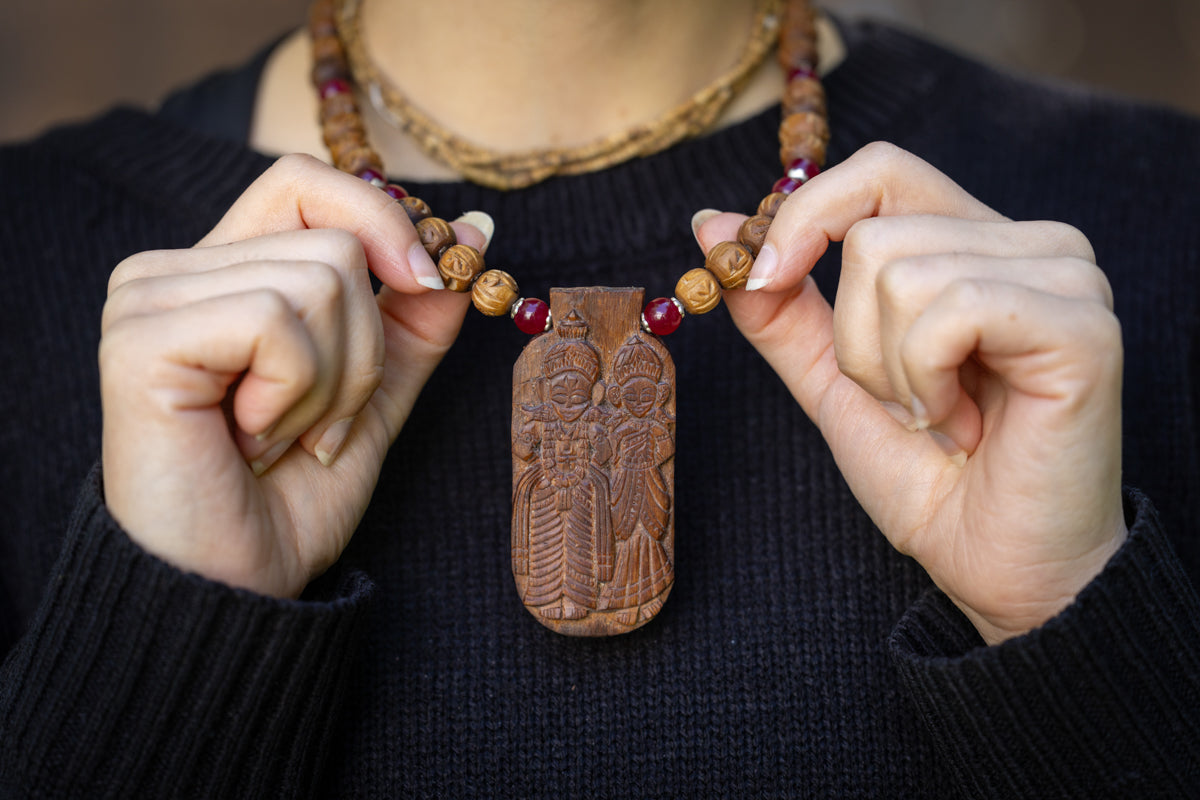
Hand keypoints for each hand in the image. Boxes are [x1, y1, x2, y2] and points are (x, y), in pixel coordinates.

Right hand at [100, 154, 487, 597]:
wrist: (238, 586)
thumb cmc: (292, 497)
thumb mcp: (376, 393)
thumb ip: (417, 314)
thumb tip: (475, 228)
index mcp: (221, 273)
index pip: (307, 184)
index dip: (381, 221)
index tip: (426, 283)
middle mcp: (172, 271)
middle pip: (335, 243)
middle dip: (364, 352)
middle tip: (316, 424)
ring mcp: (147, 298)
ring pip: (320, 281)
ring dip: (334, 385)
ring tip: (281, 437)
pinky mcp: (141, 337)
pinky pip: (279, 321)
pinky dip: (295, 394)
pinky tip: (250, 441)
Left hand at [696, 143, 1126, 643]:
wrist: (990, 564)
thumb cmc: (926, 474)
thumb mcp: (830, 376)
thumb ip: (778, 302)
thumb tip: (712, 222)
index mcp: (975, 244)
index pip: (879, 171)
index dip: (807, 217)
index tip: (763, 279)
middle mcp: (1031, 243)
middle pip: (875, 231)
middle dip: (853, 339)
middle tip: (903, 403)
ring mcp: (1067, 276)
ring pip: (902, 271)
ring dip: (890, 371)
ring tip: (939, 418)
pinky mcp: (1083, 323)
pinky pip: (950, 310)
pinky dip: (927, 380)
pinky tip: (967, 425)